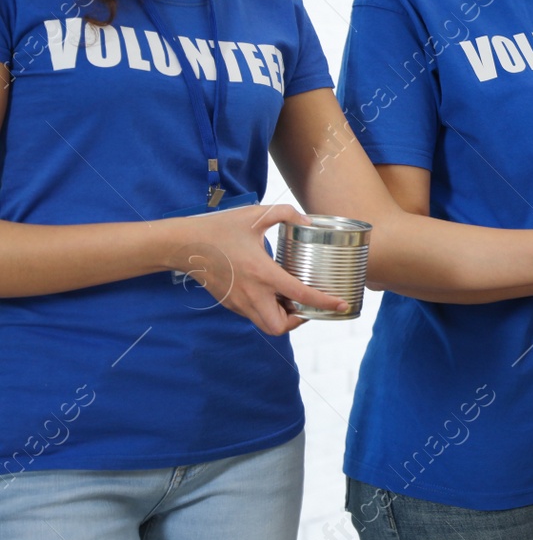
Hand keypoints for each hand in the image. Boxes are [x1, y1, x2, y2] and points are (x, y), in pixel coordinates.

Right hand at [170, 203, 348, 335]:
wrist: (183, 244)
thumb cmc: (219, 228)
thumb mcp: (255, 214)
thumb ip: (286, 213)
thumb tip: (308, 221)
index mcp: (261, 272)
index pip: (300, 295)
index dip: (324, 302)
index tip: (341, 303)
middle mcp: (251, 293)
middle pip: (281, 326)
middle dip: (298, 320)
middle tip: (307, 303)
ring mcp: (238, 302)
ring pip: (266, 325)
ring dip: (283, 317)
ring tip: (291, 297)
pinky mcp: (230, 303)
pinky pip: (254, 316)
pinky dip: (268, 311)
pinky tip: (273, 292)